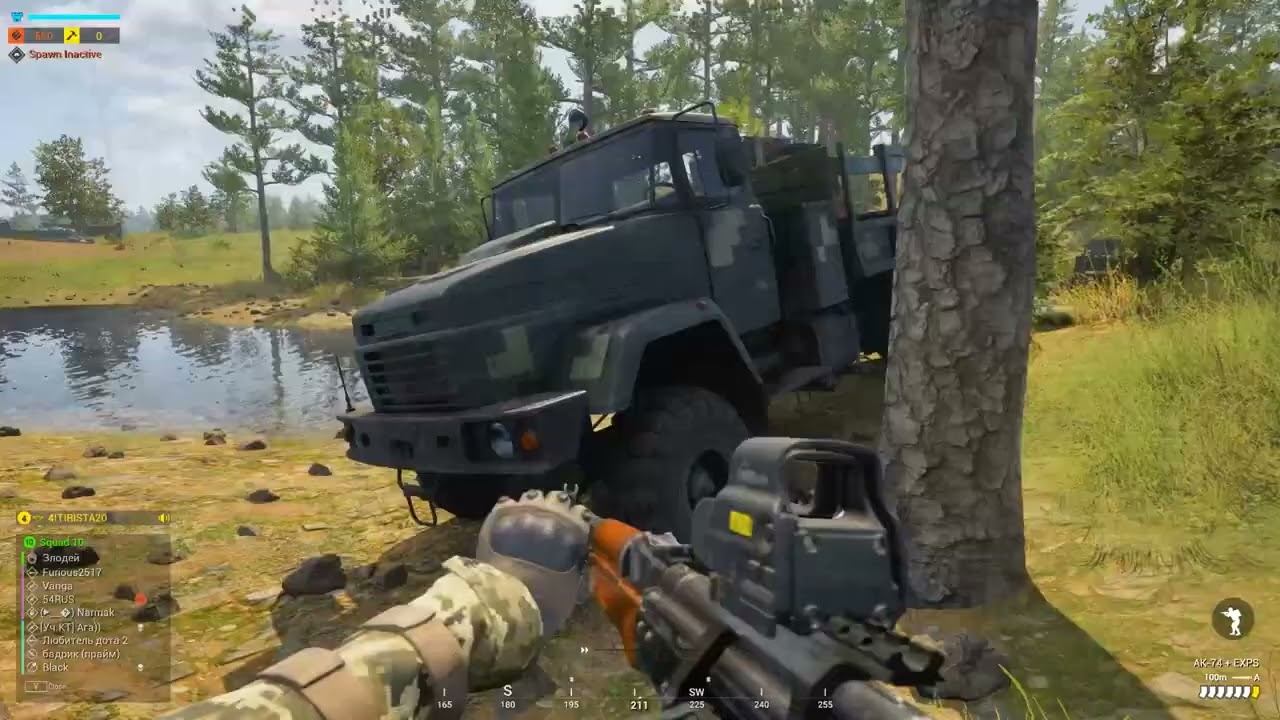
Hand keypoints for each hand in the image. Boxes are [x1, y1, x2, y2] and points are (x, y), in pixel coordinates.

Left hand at [476, 489, 592, 635]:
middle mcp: (552, 511)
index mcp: (574, 528)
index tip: (573, 528)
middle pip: (558, 498)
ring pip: (531, 496)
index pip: (581, 512)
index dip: (576, 520)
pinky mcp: (498, 515)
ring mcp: (524, 510)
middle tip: (551, 521)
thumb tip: (581, 562)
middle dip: (555, 507)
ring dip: (532, 506)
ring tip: (528, 519)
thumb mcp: (573, 588)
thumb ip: (579, 568)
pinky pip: (506, 503)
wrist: (508, 598)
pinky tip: (508, 521)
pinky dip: (508, 510)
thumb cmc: (547, 598)